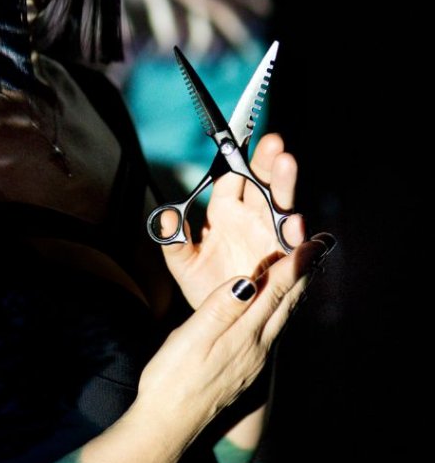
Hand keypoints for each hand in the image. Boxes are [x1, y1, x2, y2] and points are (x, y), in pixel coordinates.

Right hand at [128, 238, 326, 462]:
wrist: (167, 426)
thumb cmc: (172, 380)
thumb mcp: (191, 339)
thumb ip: (221, 309)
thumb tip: (248, 281)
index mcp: (243, 336)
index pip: (274, 292)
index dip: (293, 265)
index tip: (312, 242)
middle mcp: (256, 349)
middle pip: (285, 305)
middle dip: (303, 275)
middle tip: (321, 248)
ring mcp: (252, 361)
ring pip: (281, 319)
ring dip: (294, 292)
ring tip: (306, 271)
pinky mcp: (244, 369)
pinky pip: (271, 331)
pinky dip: (280, 309)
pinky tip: (276, 308)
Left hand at [161, 132, 303, 309]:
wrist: (226, 320)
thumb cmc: (205, 286)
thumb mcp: (183, 265)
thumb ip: (173, 241)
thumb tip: (164, 217)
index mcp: (225, 212)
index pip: (231, 179)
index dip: (234, 161)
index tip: (235, 144)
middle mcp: (251, 218)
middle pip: (261, 183)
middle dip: (267, 162)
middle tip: (272, 142)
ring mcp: (271, 236)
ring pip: (281, 204)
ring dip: (284, 185)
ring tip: (287, 164)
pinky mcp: (287, 259)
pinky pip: (295, 244)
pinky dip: (297, 233)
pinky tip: (298, 221)